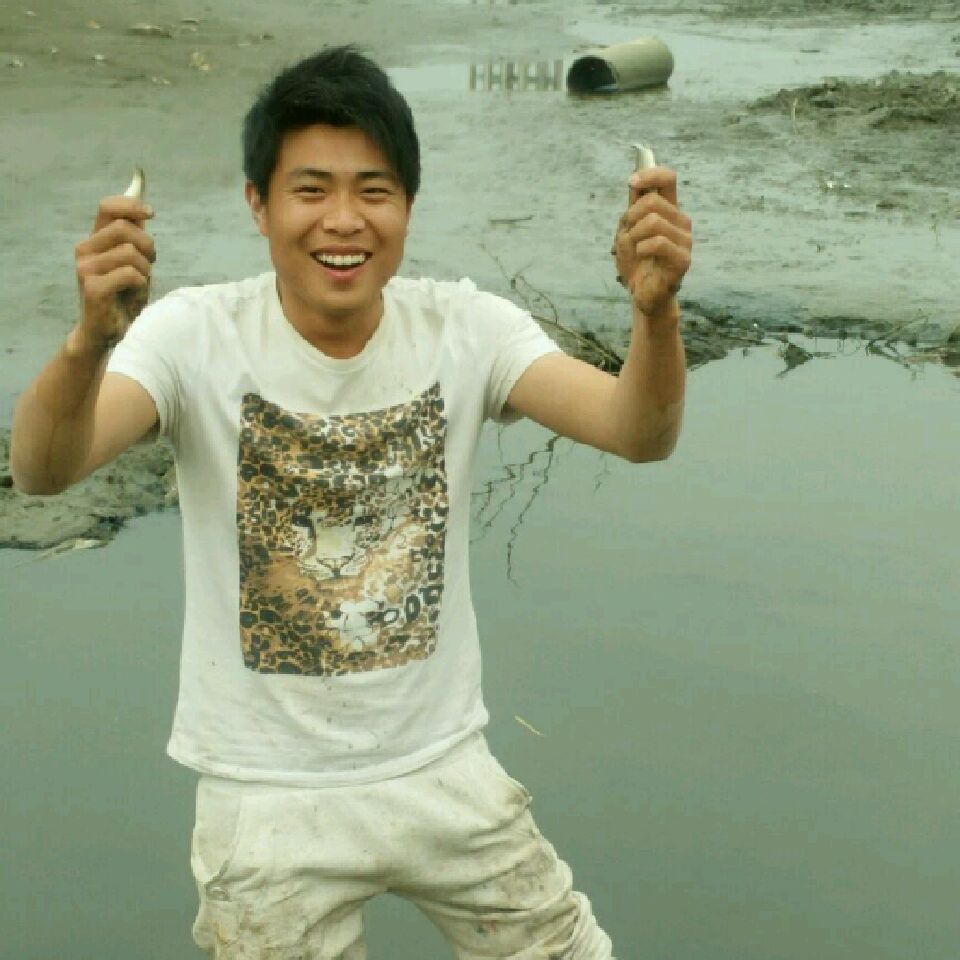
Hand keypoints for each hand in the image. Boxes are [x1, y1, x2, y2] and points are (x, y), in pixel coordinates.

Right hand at [73, 194, 154, 349]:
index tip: (151, 213)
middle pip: (124, 228)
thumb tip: (143, 209)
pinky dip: (140, 285)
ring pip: (130, 252)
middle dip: (147, 245)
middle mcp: (85, 250)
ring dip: (145, 269)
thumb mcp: (134, 263)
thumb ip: (134, 238)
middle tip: (150, 265)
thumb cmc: (124, 297)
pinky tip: (133, 296)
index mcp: (94, 241)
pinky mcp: (92, 288)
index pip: (107, 207)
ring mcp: (85, 268)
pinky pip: (130, 274)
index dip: (131, 205)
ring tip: (140, 285)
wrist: (108, 332)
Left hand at [612, 166, 691, 326]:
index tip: (632, 183)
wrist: (641, 294)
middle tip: (627, 235)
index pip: (668, 179)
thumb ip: (633, 207)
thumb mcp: (628, 231)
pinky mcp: (683, 259)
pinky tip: (641, 258)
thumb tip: (635, 180)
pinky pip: (657, 243)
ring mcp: (685, 240)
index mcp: (669, 211)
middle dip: (630, 218)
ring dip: (634, 236)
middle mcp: (680, 222)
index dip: (650, 175)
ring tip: (634, 251)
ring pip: (653, 222)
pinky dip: (641, 249)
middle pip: (652, 202)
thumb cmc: (636, 263)